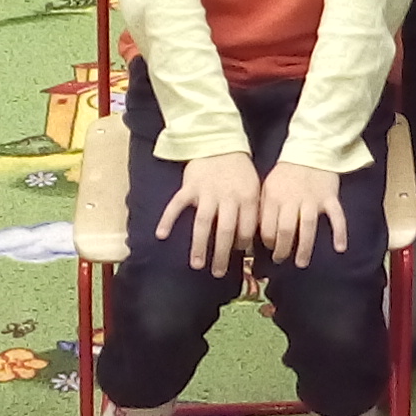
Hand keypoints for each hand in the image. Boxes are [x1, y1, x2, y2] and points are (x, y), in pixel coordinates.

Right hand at [156, 152, 261, 273]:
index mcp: (247, 197)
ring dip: (200, 245)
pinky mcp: (189, 186)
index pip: (247, 228)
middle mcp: (227, 196)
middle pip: (226, 230)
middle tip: (218, 272)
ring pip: (203, 222)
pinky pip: (177, 204)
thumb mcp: (254, 187)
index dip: (243, 244)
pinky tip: (161, 235)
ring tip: (197, 264)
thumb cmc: (239, 170)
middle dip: (222, 254)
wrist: (219, 142)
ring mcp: (206, 192)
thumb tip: (251, 243)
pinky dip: (168, 219)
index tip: (239, 255)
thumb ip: (253, 212)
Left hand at [258, 162, 347, 265]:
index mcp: (275, 196)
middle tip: (280, 260)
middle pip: (286, 229)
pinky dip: (339, 232)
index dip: (267, 241)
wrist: (311, 150)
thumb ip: (264, 208)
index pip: (268, 226)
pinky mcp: (330, 197)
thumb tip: (257, 234)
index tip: (270, 248)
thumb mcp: (268, 186)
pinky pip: (336, 216)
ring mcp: (313, 199)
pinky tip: (340, 248)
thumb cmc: (287, 173)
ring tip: (301, 263)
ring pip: (308, 226)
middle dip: (282, 249)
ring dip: (304, 247)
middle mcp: (293, 199)